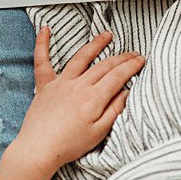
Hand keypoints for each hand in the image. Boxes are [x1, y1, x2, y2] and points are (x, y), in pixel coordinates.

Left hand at [7, 29, 143, 176]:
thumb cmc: (69, 145)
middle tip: (133, 53)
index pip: (118, 76)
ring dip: (95, 44)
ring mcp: (60, 83)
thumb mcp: (100, 132)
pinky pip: (42, 61)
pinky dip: (42, 44)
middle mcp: (79, 85)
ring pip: (81, 57)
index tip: (141, 60)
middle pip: (104, 65)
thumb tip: (126, 93)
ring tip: (106, 35)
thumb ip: (115, 110)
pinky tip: (45, 30)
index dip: (132, 66)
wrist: (39, 150)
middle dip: (121, 58)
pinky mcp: (45, 86)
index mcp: (94, 97)